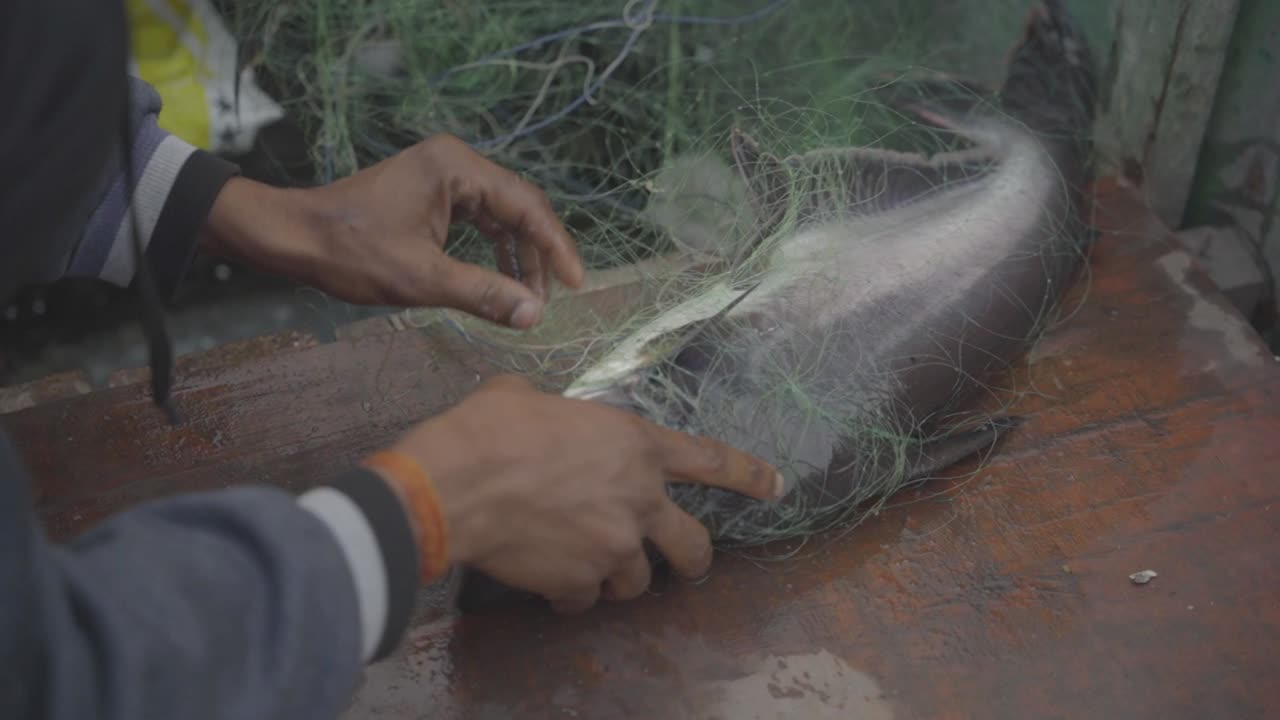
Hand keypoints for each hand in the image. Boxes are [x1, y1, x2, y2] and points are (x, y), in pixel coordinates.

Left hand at [202, 134, 584, 328]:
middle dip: (537, 256)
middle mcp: (456, 163)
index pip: (526, 206)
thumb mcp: (421, 279)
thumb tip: (534, 316)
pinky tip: (500, 282)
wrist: (292, 236)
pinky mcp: (433, 194)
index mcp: (456, 168)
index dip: (556, 248)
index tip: (577, 285)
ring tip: (526, 299)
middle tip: (547, 301)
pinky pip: (480, 221)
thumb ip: (483, 294)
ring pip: (501, 217)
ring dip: (516, 257)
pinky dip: (493, 251)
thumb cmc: (350, 252)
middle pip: (519, 208)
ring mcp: (444, 176)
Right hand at [389, 374, 782, 613]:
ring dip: (618, 575)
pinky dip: (572, 593)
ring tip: (586, 563)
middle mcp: (638, 501)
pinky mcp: (579, 583)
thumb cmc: (491, 428)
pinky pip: (586, 599)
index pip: (713, 461)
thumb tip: (543, 418)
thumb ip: (562, 417)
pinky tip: (549, 580)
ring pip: (637, 581)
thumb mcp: (532, 399)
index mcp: (636, 446)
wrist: (454, 485)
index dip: (750, 475)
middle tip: (685, 564)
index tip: (777, 486)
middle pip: (693, 546)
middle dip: (694, 559)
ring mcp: (613, 548)